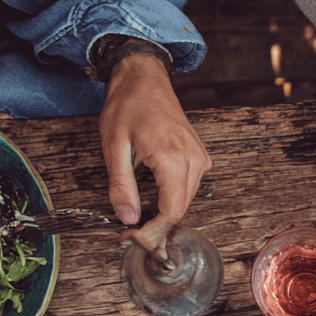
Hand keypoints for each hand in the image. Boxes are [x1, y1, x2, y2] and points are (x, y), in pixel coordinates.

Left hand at [100, 52, 210, 247]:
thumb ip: (121, 186)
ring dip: (162, 209)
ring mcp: (200, 158)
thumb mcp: (114, 148)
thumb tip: (128, 218)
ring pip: (185, 200)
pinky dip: (171, 194)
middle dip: (155, 223)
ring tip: (137, 208)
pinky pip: (188, 186)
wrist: (143, 78)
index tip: (131, 237)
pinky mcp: (200, 156)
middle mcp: (194, 160)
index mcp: (173, 159)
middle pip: (180, 209)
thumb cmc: (127, 106)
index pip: (171, 212)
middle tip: (128, 228)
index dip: (151, 230)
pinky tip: (152, 189)